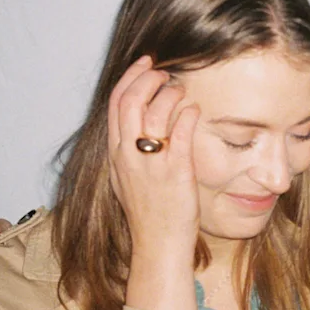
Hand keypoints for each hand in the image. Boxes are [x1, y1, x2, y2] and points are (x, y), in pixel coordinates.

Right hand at [106, 55, 201, 257]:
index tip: (145, 64)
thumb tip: (139, 123)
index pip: (116, 104)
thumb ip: (128, 150)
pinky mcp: (175, 171)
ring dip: (169, 93)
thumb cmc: (148, 213)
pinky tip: (194, 109)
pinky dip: (187, 114)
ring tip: (181, 91)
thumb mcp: (126, 178)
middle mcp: (128, 155)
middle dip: (148, 78)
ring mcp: (151, 163)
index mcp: (115, 154)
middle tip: (164, 73)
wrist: (158, 244)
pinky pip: (180, 132)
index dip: (130, 77)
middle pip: (131, 100)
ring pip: (153, 111)